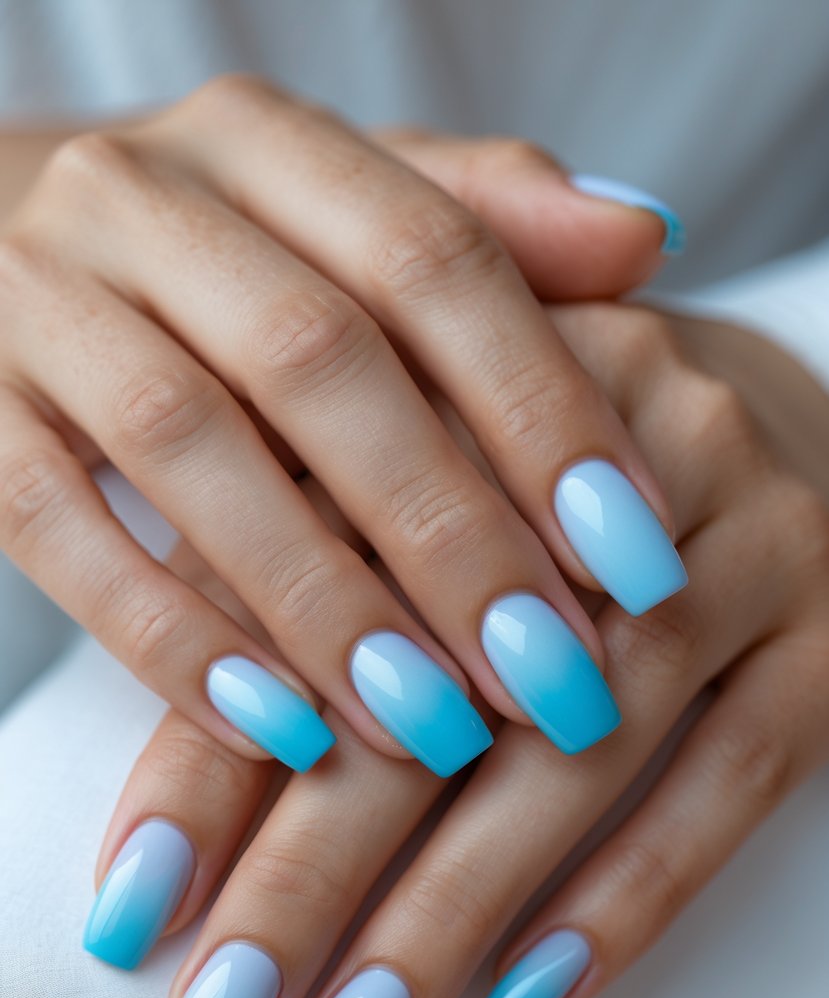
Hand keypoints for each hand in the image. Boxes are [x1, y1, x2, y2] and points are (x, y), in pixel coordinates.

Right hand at [0, 75, 683, 779]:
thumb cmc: (224, 255)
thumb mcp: (347, 212)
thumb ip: (488, 220)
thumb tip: (645, 237)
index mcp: (265, 142)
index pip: (432, 258)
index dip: (545, 409)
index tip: (636, 556)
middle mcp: (142, 199)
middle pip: (319, 362)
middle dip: (449, 535)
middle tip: (552, 678)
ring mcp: (37, 302)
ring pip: (188, 449)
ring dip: (322, 603)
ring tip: (435, 727)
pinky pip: (59, 531)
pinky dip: (174, 640)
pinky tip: (280, 733)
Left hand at [86, 305, 828, 997]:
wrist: (760, 429)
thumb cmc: (538, 490)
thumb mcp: (416, 500)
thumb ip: (302, 599)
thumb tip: (175, 831)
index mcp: (466, 388)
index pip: (308, 585)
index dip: (214, 753)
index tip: (138, 909)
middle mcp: (607, 442)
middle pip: (438, 675)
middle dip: (314, 865)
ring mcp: (741, 531)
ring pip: (584, 739)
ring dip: (456, 904)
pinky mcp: (828, 627)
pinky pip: (736, 774)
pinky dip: (632, 889)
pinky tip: (530, 994)